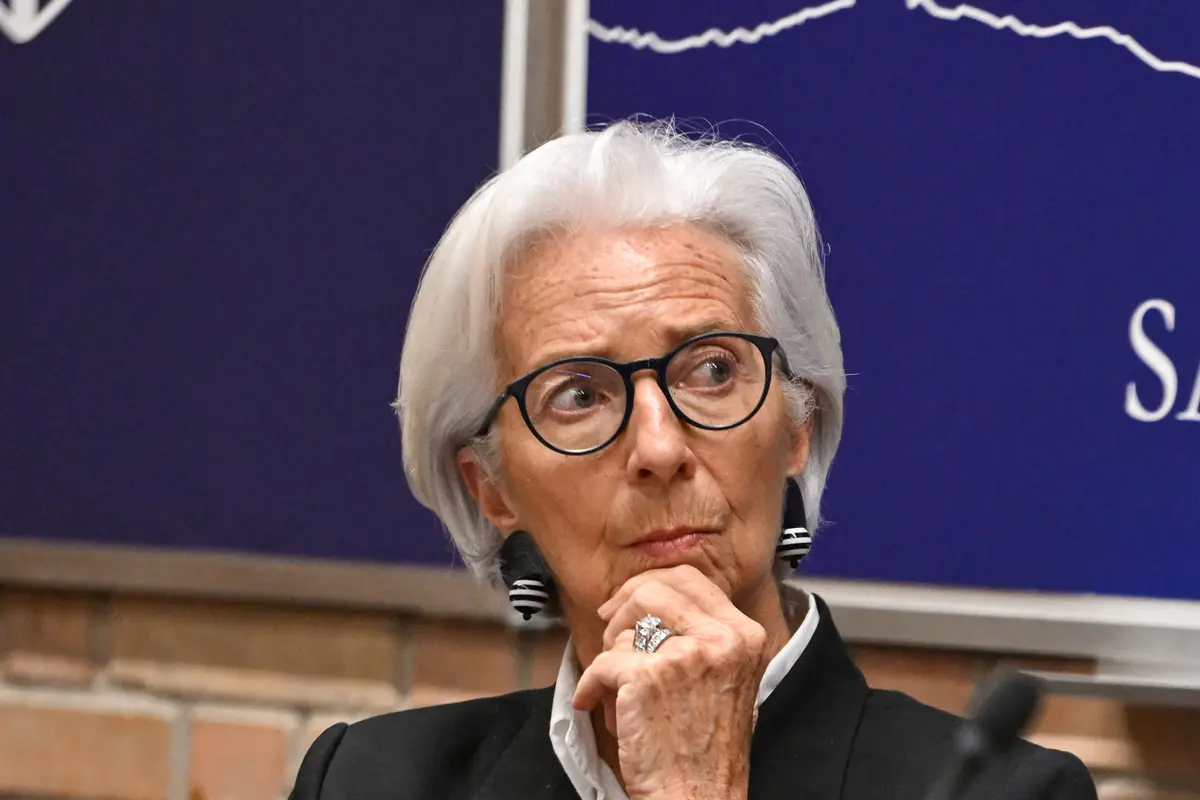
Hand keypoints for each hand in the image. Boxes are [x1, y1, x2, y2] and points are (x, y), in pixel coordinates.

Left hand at [572, 565, 769, 799]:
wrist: (699, 798)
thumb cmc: (704, 748)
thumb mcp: (726, 678)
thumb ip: (702, 635)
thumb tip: (651, 597)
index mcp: (744, 634)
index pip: (690, 579)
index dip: (650, 585)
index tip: (627, 604)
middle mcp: (723, 638)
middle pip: (653, 589)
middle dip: (621, 609)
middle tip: (607, 630)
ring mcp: (686, 655)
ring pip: (625, 624)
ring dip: (609, 652)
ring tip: (615, 686)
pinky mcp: (649, 676)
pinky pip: (603, 661)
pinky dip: (590, 686)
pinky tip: (592, 703)